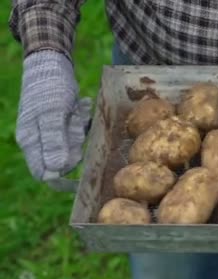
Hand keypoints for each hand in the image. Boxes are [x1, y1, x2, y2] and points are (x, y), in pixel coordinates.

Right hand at [16, 50, 90, 187]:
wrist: (52, 62)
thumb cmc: (50, 87)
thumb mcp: (54, 113)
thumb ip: (55, 141)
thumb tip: (56, 169)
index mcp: (31, 141)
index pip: (44, 173)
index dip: (62, 173)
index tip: (80, 159)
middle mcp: (39, 140)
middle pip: (63, 159)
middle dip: (75, 144)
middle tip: (75, 122)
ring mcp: (51, 132)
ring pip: (73, 145)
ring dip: (80, 131)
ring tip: (77, 110)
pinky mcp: (62, 123)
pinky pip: (77, 132)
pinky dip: (82, 122)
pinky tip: (81, 106)